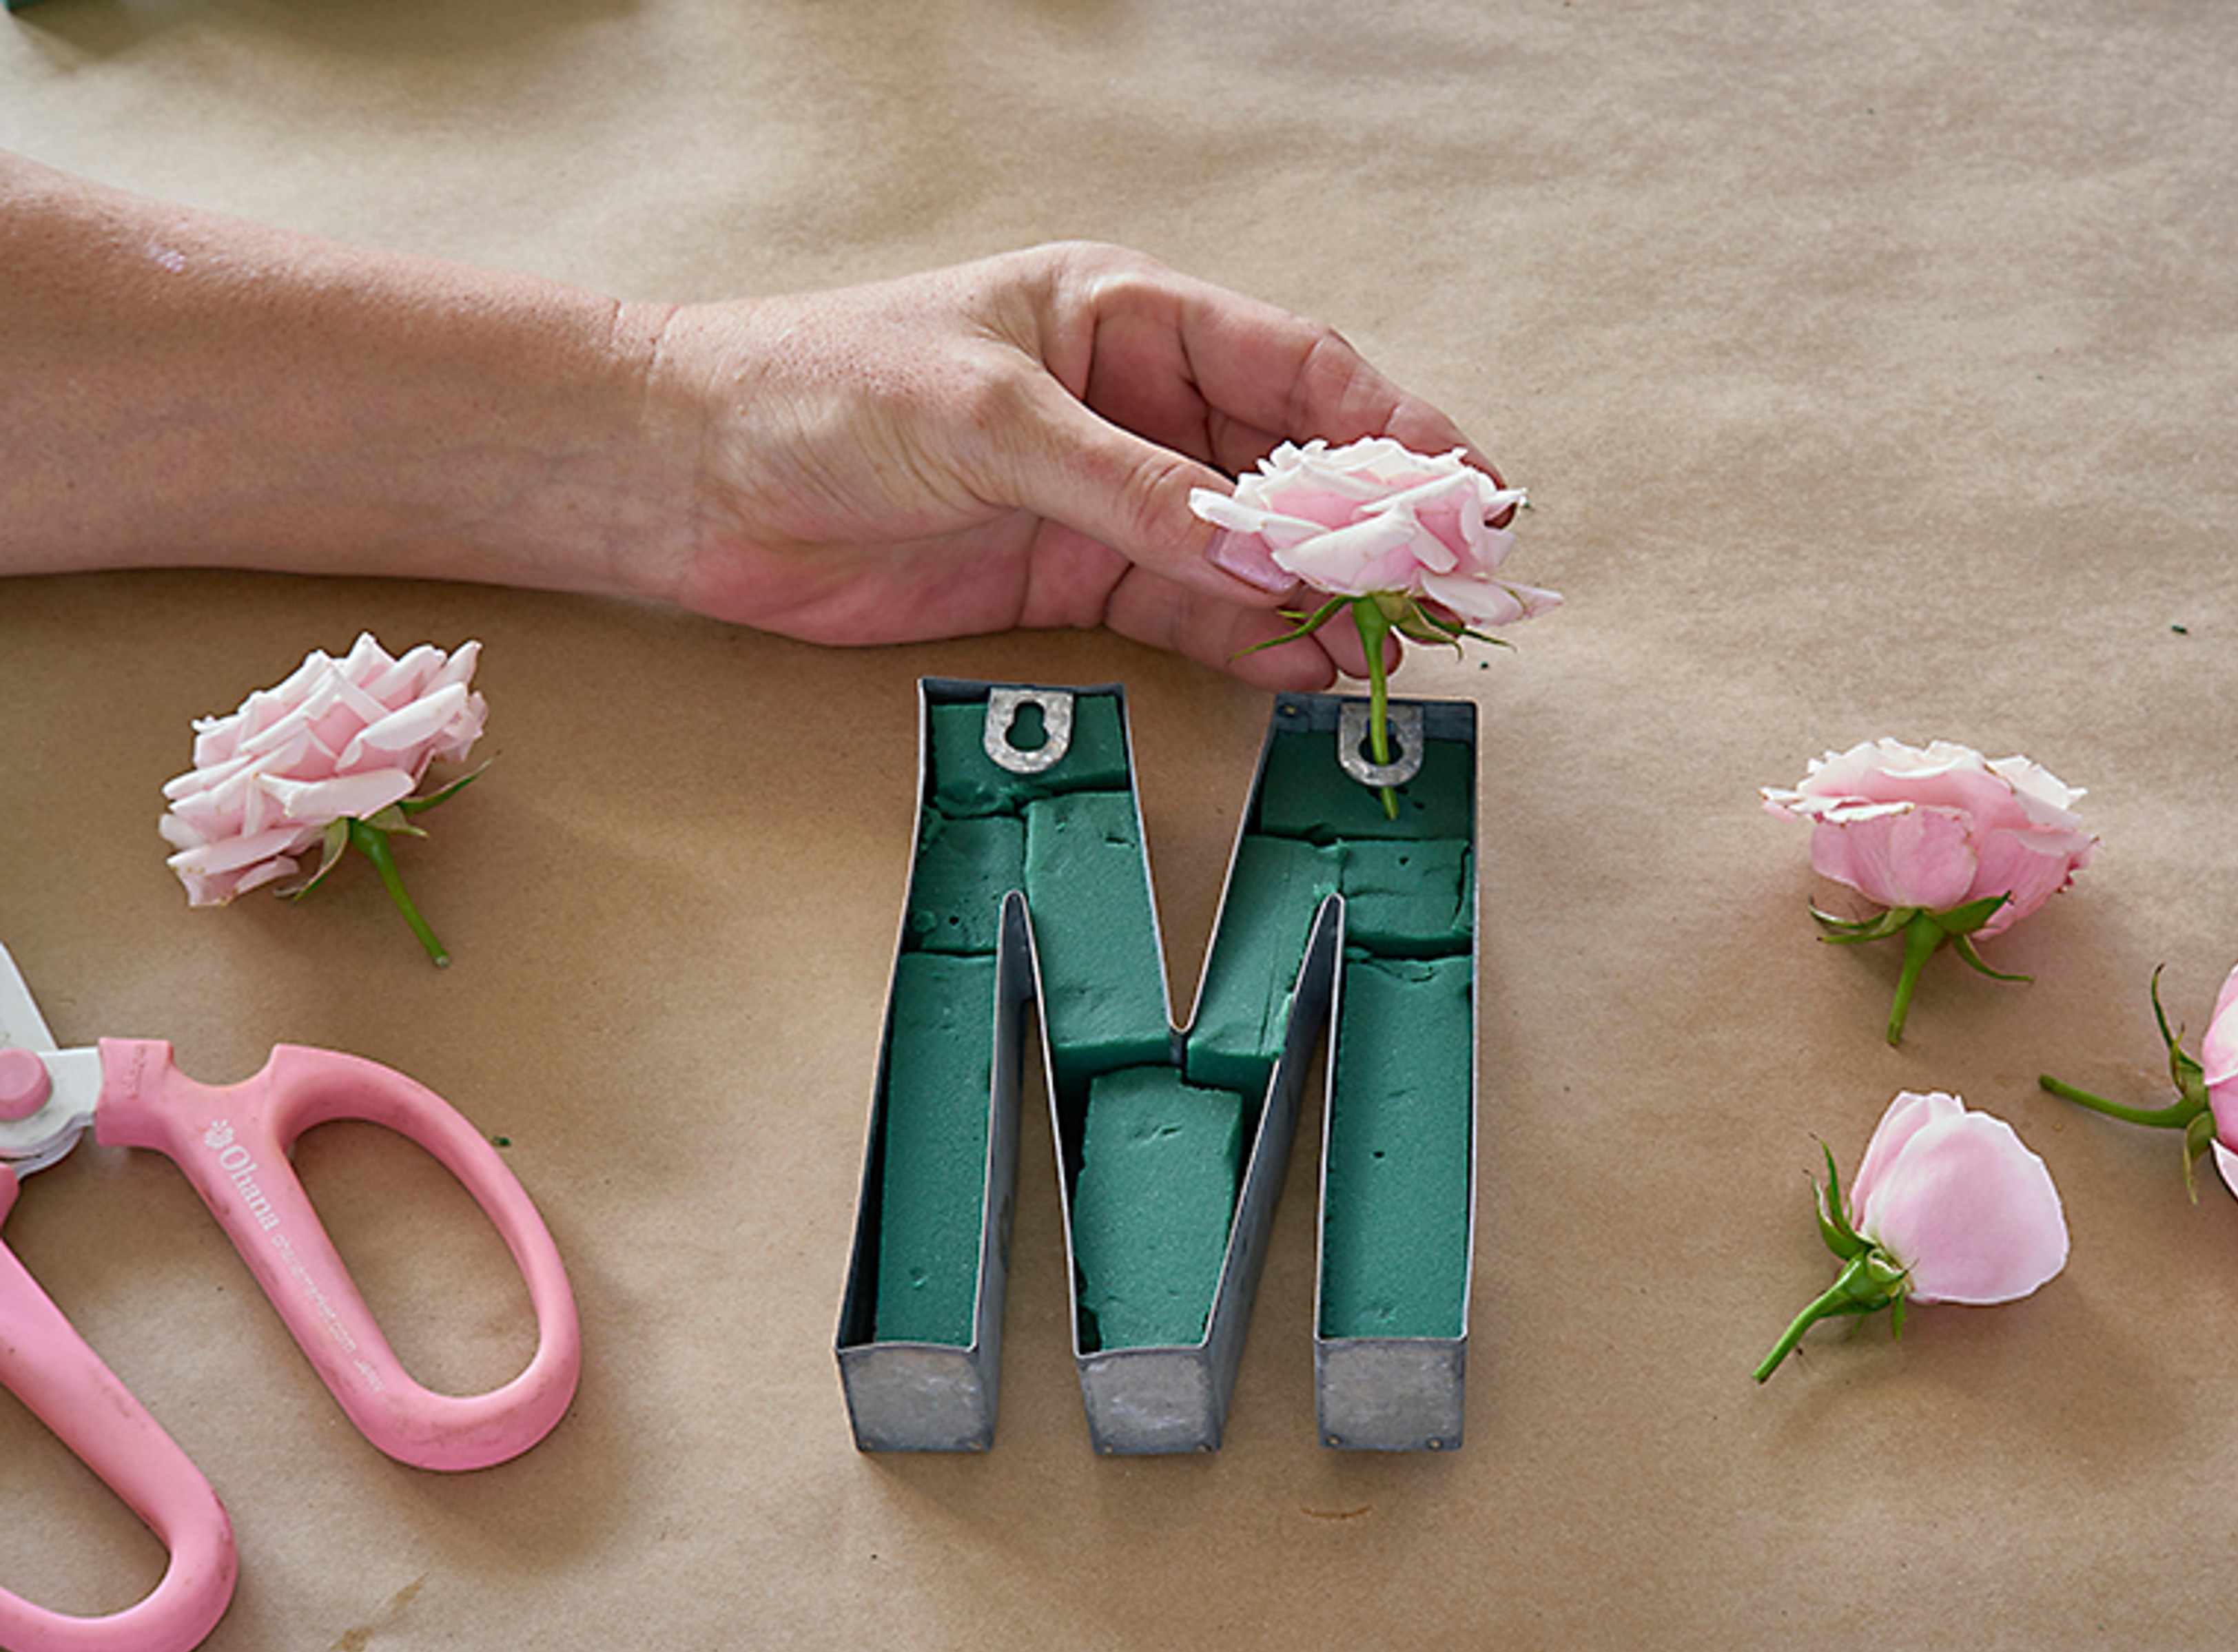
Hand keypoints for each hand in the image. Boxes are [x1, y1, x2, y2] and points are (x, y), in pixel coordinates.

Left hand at [638, 242, 1502, 688]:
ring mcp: (1110, 497)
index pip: (1295, 368)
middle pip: (1293, 466)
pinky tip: (1308, 671)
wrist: (691, 478)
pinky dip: (1252, 644)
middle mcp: (1135, 403)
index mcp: (1125, 315)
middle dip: (1378, 527)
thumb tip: (1260, 552)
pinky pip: (1192, 612)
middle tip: (1456, 590)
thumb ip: (1129, 488)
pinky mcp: (1073, 578)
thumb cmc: (821, 391)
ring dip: (1325, 599)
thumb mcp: (989, 417)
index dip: (1394, 428)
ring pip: (1253, 550)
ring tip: (1397, 649)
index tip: (1467, 492)